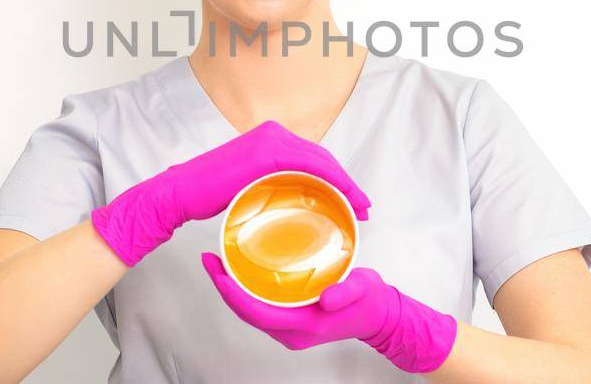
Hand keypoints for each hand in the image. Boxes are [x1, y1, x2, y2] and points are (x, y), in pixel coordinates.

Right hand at [91, 120, 371, 266]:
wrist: (179, 193)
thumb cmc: (208, 194)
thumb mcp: (247, 184)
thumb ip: (269, 182)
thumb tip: (288, 198)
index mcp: (269, 137)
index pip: (313, 157)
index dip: (339, 178)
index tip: (354, 201)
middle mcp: (272, 132)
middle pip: (323, 158)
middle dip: (348, 183)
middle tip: (364, 207)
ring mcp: (270, 140)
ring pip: (321, 161)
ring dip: (345, 184)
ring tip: (359, 209)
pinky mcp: (266, 153)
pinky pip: (310, 165)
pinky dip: (331, 180)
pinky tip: (343, 198)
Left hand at [200, 253, 457, 373]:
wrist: (379, 316)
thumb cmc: (370, 302)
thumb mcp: (363, 289)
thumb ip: (347, 292)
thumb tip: (327, 298)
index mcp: (304, 326)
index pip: (257, 312)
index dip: (232, 294)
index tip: (218, 271)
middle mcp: (291, 331)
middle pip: (246, 312)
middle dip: (224, 288)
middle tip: (210, 259)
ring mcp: (290, 328)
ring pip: (251, 311)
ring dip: (232, 289)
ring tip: (219, 262)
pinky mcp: (291, 319)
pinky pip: (260, 307)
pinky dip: (246, 290)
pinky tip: (241, 270)